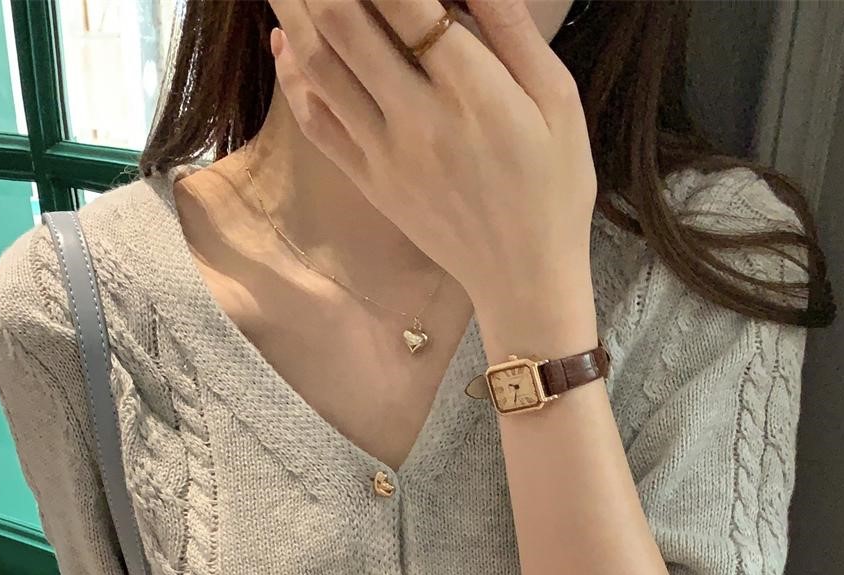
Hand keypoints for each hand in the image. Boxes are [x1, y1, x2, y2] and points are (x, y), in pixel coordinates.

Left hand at [267, 0, 596, 300]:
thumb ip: (511, 28)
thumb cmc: (553, 185)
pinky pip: (315, 121)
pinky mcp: (368, 180)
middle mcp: (418, 119)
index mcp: (473, 91)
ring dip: (295, 11)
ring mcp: (385, 153)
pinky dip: (292, 76)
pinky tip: (284, 40)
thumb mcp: (558, 99)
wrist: (524, 279)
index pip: (406, 3)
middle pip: (344, 24)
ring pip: (319, 66)